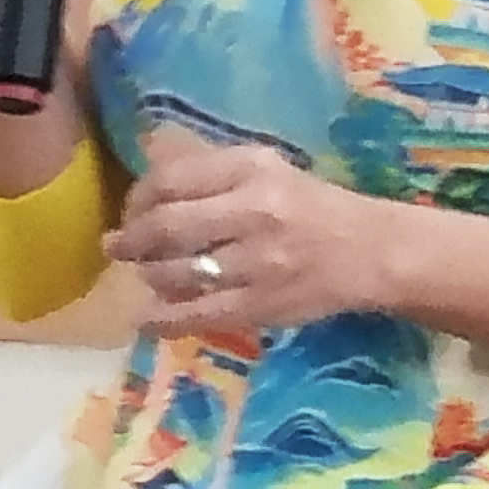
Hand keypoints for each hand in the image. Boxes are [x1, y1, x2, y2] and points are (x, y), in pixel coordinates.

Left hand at [107, 129, 405, 337]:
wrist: (371, 252)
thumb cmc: (315, 207)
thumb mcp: (269, 169)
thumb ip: (214, 172)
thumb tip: (149, 182)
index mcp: (252, 170)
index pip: (170, 180)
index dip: (137, 198)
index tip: (131, 210)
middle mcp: (253, 212)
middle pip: (166, 226)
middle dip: (130, 240)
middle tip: (117, 246)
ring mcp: (256, 263)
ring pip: (175, 272)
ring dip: (148, 276)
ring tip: (144, 275)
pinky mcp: (260, 305)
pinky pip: (196, 315)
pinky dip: (161, 319)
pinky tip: (145, 319)